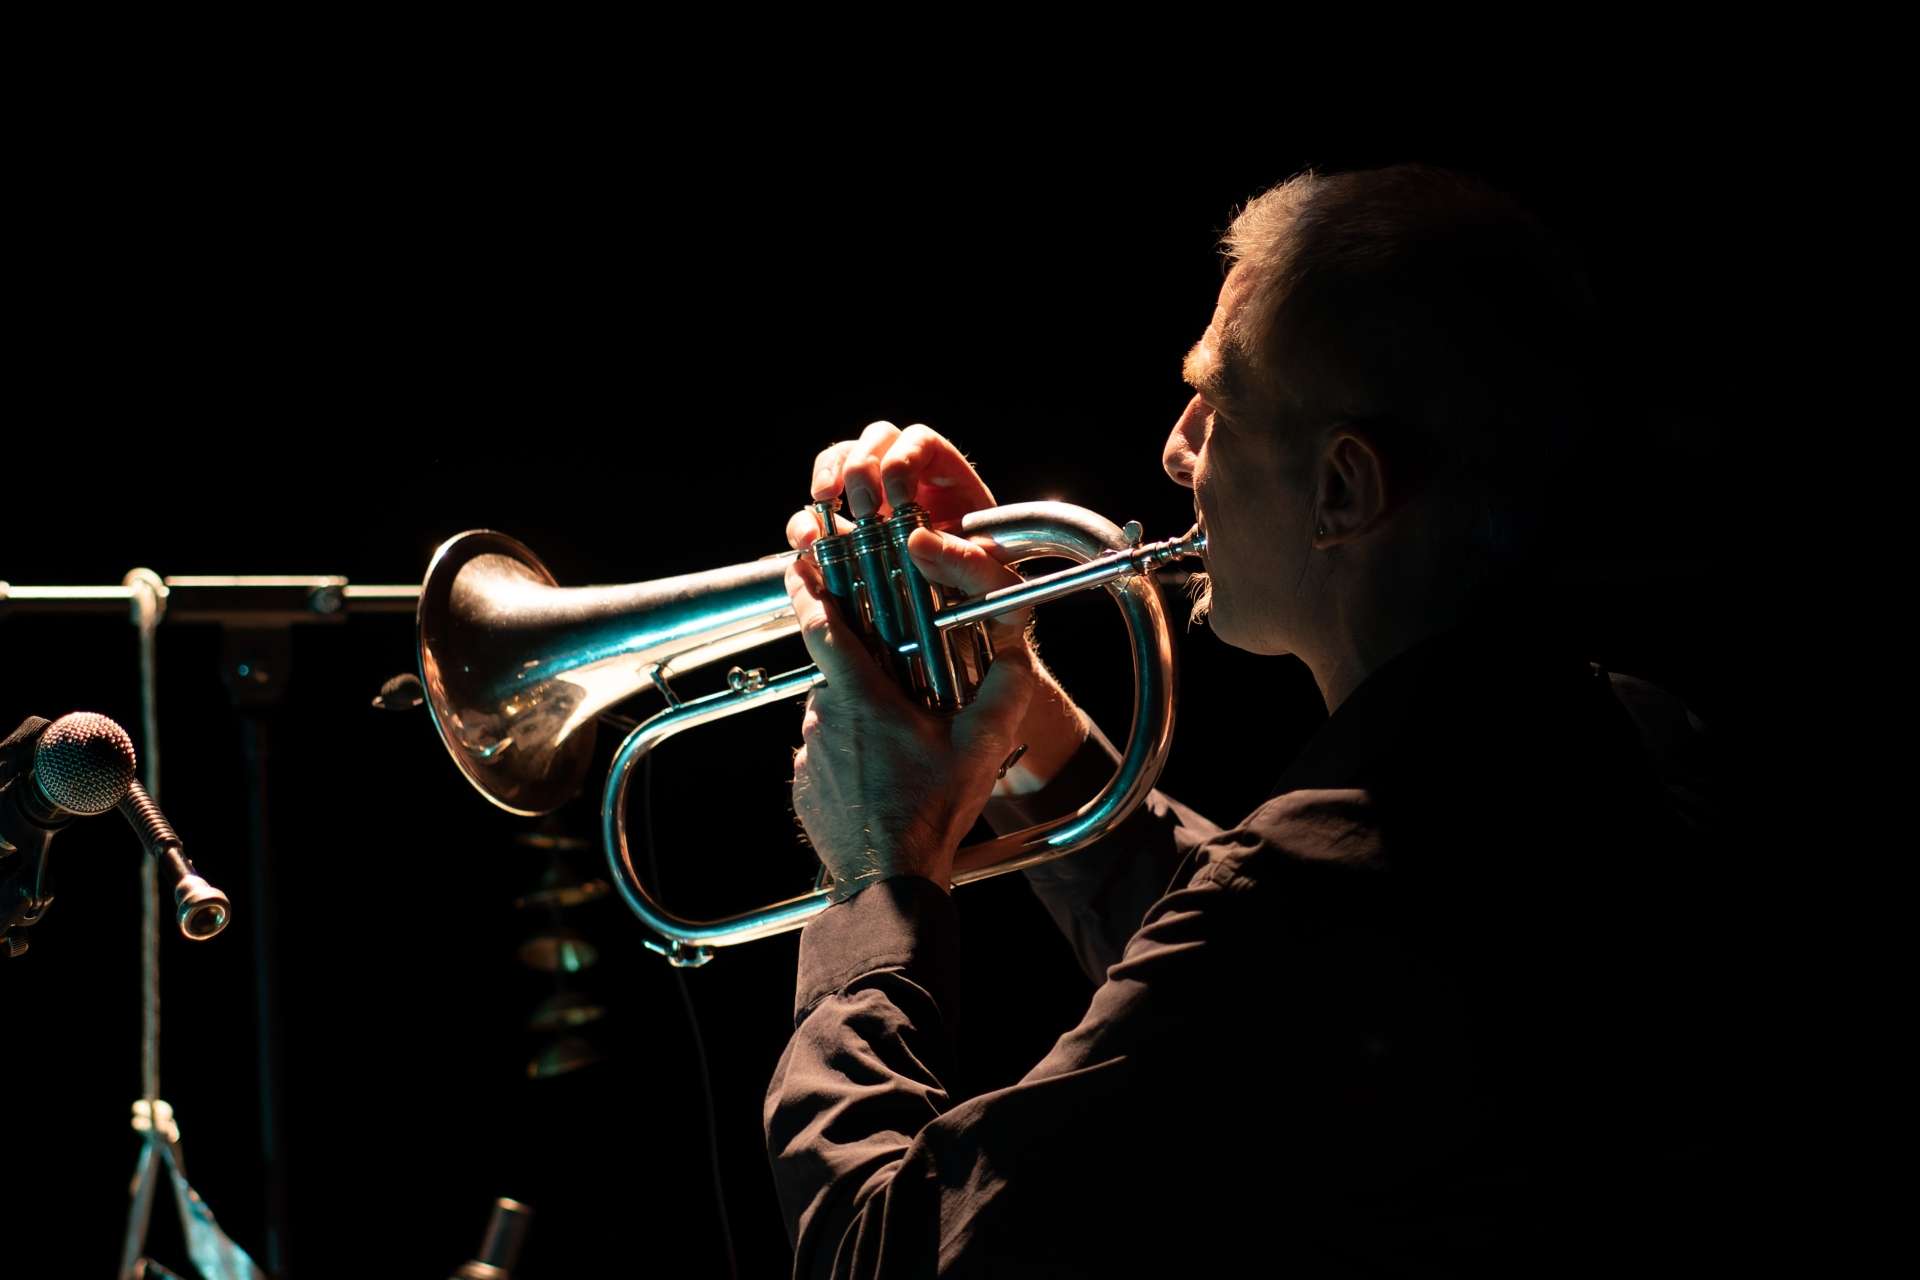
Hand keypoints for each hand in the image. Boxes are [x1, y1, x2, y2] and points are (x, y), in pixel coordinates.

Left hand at [785, 422, 1089, 798]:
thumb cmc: (930, 811)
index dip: (808, 588)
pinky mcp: (805, 785)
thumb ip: (1002, 692)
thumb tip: (1018, 657)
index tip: (798, 563)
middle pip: (838, 675)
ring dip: (862, 721)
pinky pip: (827, 755)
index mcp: (860, 696)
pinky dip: (851, 758)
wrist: (889, 879)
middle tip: (901, 693)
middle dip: (864, 673)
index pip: (822, 624)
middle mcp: (824, 717)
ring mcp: (810, 754)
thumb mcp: (979, 746)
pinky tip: (885, 780)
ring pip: (834, 716)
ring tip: (902, 750)